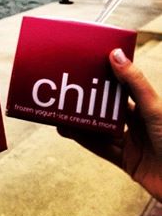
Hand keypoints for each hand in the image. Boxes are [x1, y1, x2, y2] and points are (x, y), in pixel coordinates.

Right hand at [58, 48, 161, 200]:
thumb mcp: (153, 108)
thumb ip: (134, 83)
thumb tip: (115, 54)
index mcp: (147, 107)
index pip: (122, 88)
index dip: (105, 78)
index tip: (86, 68)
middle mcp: (138, 123)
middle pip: (107, 109)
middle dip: (87, 102)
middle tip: (67, 92)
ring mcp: (132, 142)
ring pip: (101, 129)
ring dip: (82, 122)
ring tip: (63, 113)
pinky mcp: (127, 161)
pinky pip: (102, 149)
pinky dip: (85, 140)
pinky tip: (70, 132)